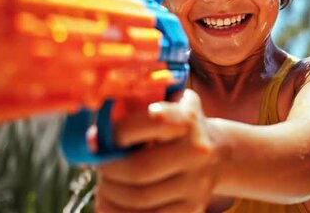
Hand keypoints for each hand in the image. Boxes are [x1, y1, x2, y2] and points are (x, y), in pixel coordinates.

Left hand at [95, 89, 220, 212]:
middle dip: (108, 172)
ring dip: (110, 196)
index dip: (117, 133)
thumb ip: (134, 112)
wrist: (219, 153)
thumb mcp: (167, 107)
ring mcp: (197, 183)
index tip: (103, 139)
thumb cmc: (179, 129)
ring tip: (105, 187)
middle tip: (100, 168)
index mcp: (187, 119)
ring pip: (139, 200)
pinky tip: (112, 204)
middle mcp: (197, 151)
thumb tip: (90, 140)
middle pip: (138, 170)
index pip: (151, 121)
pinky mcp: (193, 208)